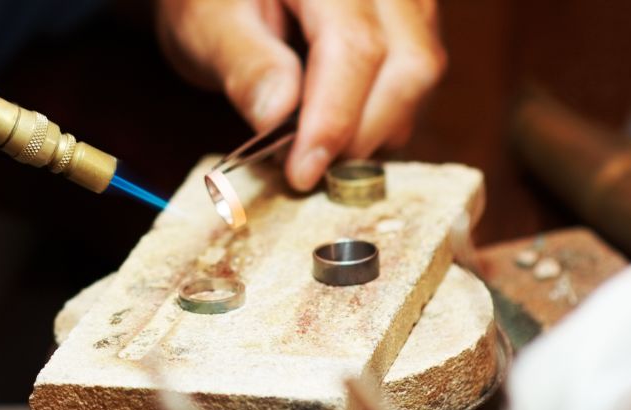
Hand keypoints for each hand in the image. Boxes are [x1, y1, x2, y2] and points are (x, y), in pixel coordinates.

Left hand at [157, 0, 445, 190]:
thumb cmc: (216, 0)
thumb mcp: (209, 25)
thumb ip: (246, 64)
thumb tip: (278, 115)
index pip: (353, 46)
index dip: (334, 118)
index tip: (303, 171)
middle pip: (408, 63)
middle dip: (361, 132)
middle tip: (306, 169)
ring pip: (421, 74)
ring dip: (376, 128)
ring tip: (316, 147)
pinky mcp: (411, 21)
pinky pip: (417, 77)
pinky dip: (383, 115)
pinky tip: (336, 128)